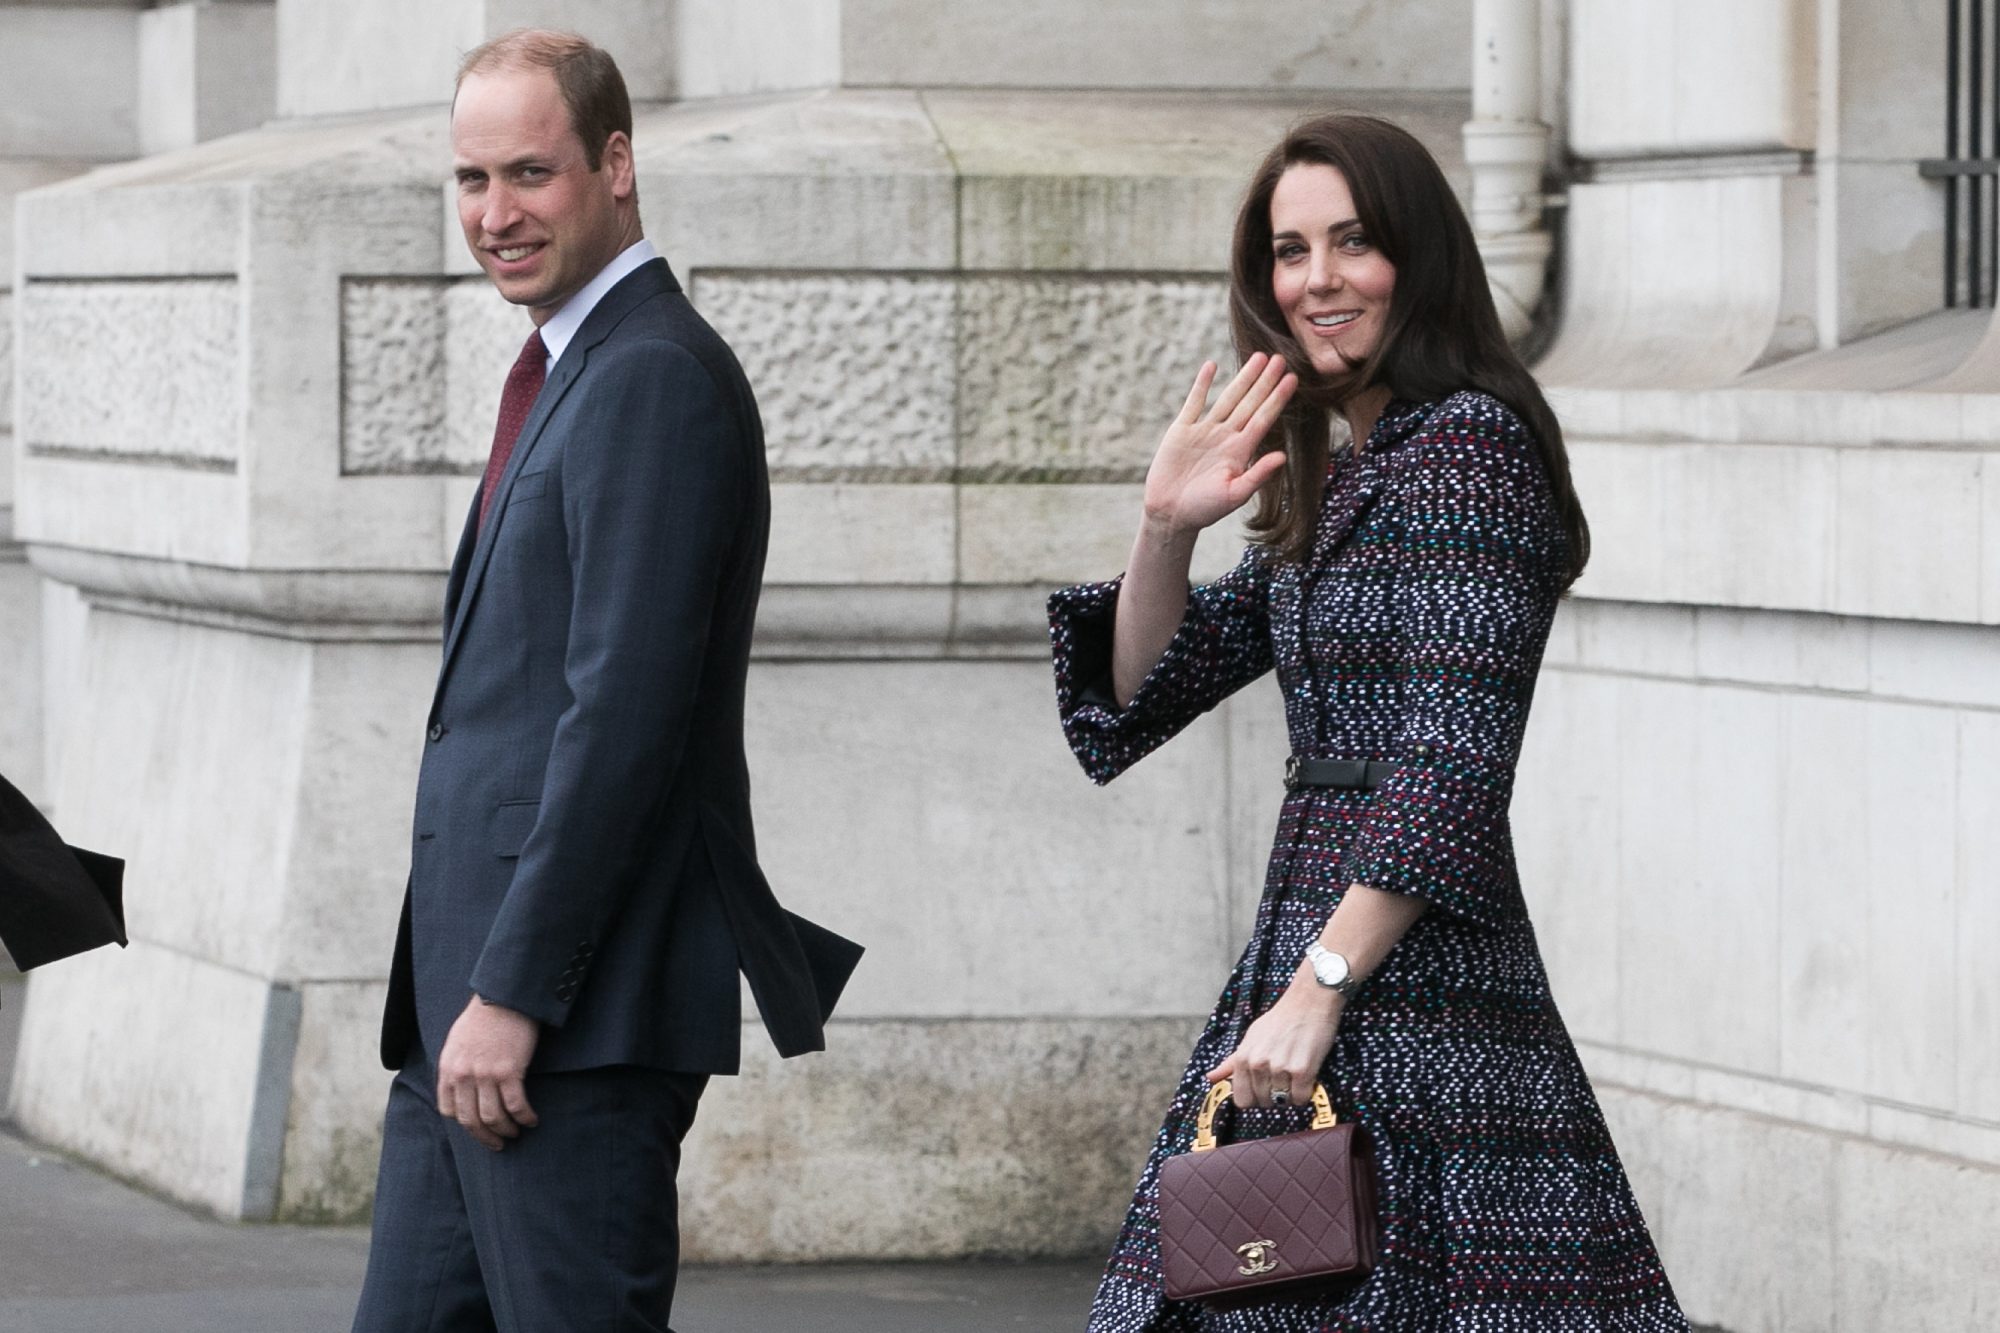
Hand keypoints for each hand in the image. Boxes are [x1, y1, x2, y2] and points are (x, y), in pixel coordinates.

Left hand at [437, 996, 540, 1150]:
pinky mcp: (509, 1071)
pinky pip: (516, 1105)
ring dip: (506, 1130)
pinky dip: (524, 1117)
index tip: (478, 1128)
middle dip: (485, 1137)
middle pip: (471, 1120)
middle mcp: (463, 1075)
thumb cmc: (483, 1016)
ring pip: (493, 1117)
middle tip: (498, 1144)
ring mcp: (485, 1075)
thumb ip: (456, 1065)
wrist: (505, 998)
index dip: (465, 1124)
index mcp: (448, 1069)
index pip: (449, 1110)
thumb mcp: (457, 1041)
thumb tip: (462, 1086)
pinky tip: (531, 1120)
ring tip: (516, 1132)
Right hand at [1141, 354, 1296, 538]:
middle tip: (1281, 358)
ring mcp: (1204, 431)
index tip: (1292, 379)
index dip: (1277, 398)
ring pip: (1228, 398)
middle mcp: (1226, 437)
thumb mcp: (1234, 494)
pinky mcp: (1182, 431)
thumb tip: (1282, 456)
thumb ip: (1257, 475)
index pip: (1263, 418)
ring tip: (1258, 357)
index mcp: (1241, 451)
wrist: (1170, 514)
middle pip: (1250, 403)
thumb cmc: (1204, 510)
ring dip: (1243, 378)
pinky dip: (1202, 384)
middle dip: (1265, 381)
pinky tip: (1211, 366)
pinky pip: (1194, 402)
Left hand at [1207, 972, 1342, 1109]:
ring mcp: (1280, 1068)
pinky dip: (1305, 1093)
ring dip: (1290, 1093)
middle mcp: (1258, 1064)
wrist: (1308, 1002)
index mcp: (1242, 1058)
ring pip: (1283, 1102)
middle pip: (1264, 1103)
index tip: (1263, 1089)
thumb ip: (1231, 1062)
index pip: (1242, 1100)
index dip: (1254, 1098)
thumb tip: (1211, 1078)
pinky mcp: (1302, 1071)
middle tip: (1282, 1077)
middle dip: (1273, 1096)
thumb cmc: (1279, 1020)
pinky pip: (1301, 1098)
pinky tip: (1305, 1076)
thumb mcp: (1250, 1037)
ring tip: (1294, 1074)